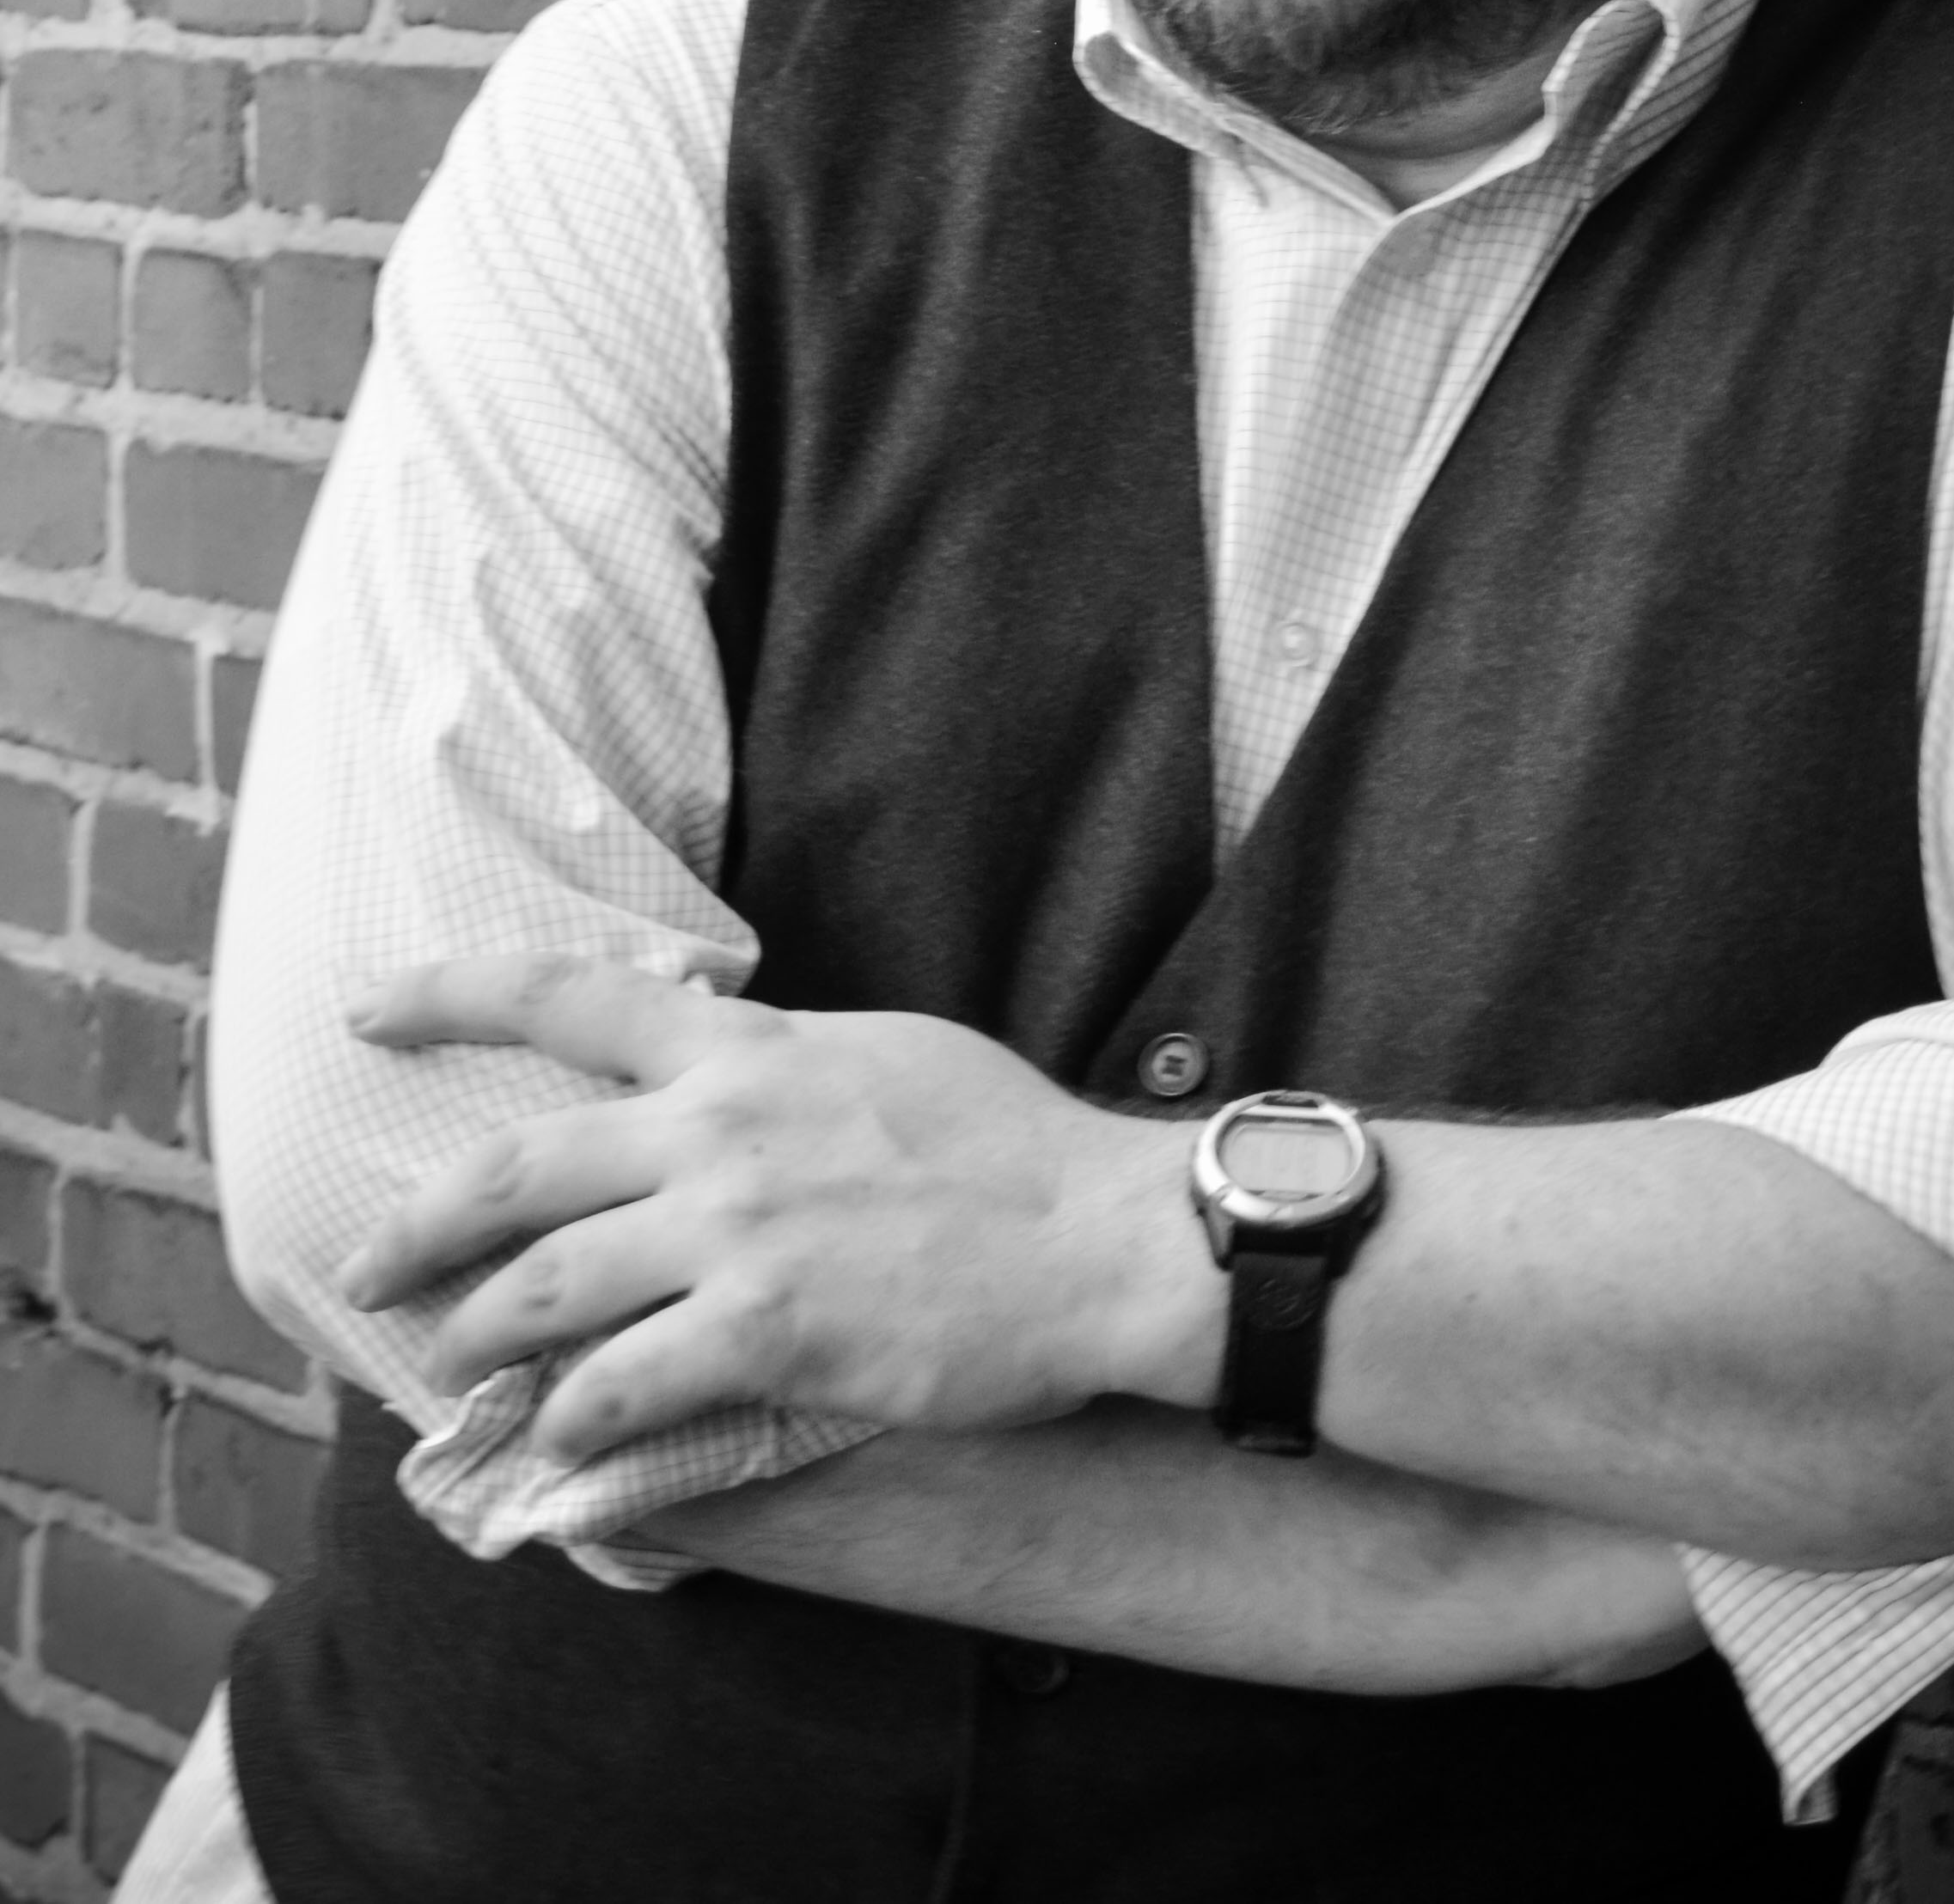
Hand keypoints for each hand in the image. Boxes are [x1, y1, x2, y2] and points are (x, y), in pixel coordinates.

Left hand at [337, 956, 1206, 1464]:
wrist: (1099, 1234)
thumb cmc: (1010, 1146)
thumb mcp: (883, 1051)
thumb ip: (782, 1060)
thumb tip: (719, 1060)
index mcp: (750, 1046)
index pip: (571, 994)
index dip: (451, 995)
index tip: (368, 1010)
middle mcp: (722, 1126)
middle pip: (518, 1167)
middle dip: (416, 1223)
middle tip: (359, 1266)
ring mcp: (740, 1230)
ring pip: (549, 1285)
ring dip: (478, 1337)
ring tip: (447, 1370)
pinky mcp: (770, 1332)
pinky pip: (625, 1385)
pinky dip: (572, 1424)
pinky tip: (556, 1452)